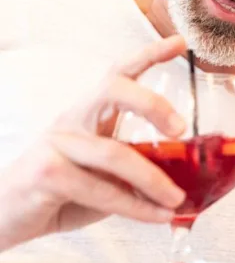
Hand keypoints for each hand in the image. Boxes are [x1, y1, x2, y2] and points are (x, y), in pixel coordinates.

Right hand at [0, 36, 188, 251]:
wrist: (4, 219)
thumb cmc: (60, 195)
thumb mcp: (104, 177)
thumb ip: (135, 168)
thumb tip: (187, 178)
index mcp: (88, 114)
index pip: (118, 74)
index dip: (148, 56)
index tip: (179, 43)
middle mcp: (72, 121)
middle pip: (113, 91)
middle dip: (152, 103)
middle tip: (181, 129)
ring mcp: (57, 145)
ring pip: (114, 153)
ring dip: (153, 180)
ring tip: (177, 200)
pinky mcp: (46, 174)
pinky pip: (101, 190)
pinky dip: (135, 206)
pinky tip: (156, 216)